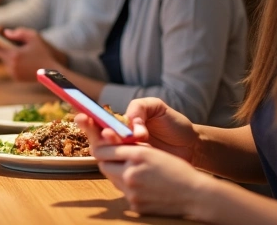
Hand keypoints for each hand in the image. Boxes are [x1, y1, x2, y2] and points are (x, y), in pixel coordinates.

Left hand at [0, 27, 61, 81]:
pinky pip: (10, 66)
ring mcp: (13, 73)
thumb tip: (6, 33)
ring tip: (9, 46)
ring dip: (6, 54)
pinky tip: (18, 57)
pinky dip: (12, 61)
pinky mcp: (16, 78)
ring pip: (5, 60)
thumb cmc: (44, 53)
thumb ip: (19, 32)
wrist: (53, 73)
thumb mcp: (34, 37)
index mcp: (13, 55)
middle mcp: (11, 65)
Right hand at [76, 97, 199, 163]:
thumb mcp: (157, 107)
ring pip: (106, 156)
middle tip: (107, 132)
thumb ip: (139, 108)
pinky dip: (123, 163)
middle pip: (96, 141)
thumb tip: (130, 126)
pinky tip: (134, 153)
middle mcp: (118, 141)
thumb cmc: (174, 124)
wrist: (193, 145)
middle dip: (96, 135)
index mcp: (119, 124)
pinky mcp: (135, 170)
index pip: (96, 123)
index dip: (86, 120)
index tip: (83, 117)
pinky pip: (121, 171)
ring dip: (110, 147)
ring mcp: (126, 157)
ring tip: (120, 137)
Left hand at [91, 139, 210, 216]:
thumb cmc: (177, 170)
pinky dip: (129, 189)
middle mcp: (131, 173)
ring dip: (118, 175)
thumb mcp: (154, 152)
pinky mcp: (135, 205)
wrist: (195, 195)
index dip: (100, 148)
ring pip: (113, 180)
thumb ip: (131, 148)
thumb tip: (110, 145)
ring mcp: (132, 192)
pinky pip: (123, 194)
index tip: (100, 147)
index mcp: (138, 155)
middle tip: (116, 160)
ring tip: (135, 173)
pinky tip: (144, 187)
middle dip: (108, 162)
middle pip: (103, 166)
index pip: (104, 150)